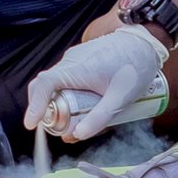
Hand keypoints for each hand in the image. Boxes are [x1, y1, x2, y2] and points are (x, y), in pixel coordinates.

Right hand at [23, 24, 167, 142]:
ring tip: (72, 119)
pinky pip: (65, 77)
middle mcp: (70, 61)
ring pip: (55, 82)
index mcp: (75, 69)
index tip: (31, 124)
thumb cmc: (134, 67)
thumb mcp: (119, 99)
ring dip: (57, 101)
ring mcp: (74, 58)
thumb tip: (77, 135)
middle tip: (54, 127)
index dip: (34, 106)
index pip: (43, 86)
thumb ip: (99, 118)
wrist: (146, 42)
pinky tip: (82, 104)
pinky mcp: (81, 59)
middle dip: (44, 108)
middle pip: (44, 86)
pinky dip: (66, 92)